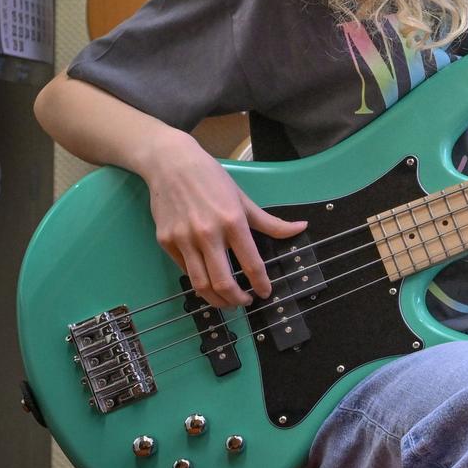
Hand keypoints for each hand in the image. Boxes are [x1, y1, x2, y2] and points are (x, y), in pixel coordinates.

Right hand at [136, 131, 306, 309]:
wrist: (171, 165)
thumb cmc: (212, 180)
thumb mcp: (244, 199)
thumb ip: (270, 222)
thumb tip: (301, 228)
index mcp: (233, 222)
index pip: (251, 262)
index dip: (261, 283)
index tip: (266, 293)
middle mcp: (208, 234)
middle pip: (223, 281)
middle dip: (237, 299)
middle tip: (245, 302)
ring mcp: (184, 240)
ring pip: (200, 283)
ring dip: (216, 299)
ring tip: (227, 301)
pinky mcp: (166, 242)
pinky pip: (185, 271)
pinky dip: (198, 282)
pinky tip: (208, 282)